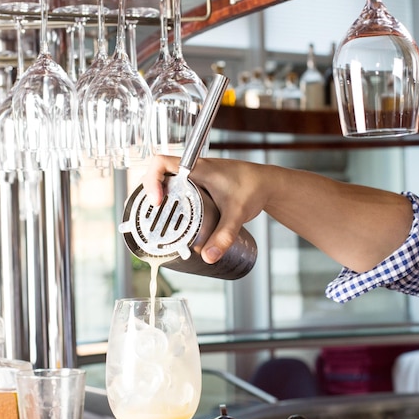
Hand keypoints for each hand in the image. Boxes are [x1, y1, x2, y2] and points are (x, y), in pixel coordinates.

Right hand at [142, 154, 267, 263]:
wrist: (268, 183)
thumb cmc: (254, 187)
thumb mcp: (237, 214)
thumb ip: (224, 236)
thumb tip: (208, 256)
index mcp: (197, 168)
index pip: (161, 162)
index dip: (151, 180)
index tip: (156, 200)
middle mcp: (192, 170)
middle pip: (158, 173)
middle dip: (149, 192)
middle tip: (153, 214)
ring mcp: (195, 177)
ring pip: (166, 181)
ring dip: (158, 196)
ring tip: (158, 217)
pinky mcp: (198, 186)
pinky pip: (176, 188)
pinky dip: (170, 200)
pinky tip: (172, 216)